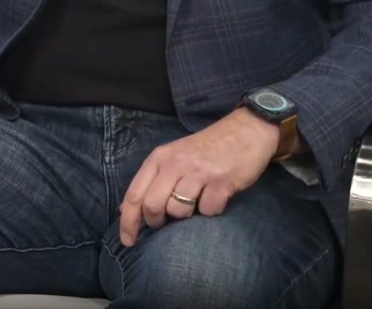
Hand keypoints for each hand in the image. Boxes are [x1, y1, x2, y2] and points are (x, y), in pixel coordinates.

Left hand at [118, 108, 280, 246]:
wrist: (245, 131)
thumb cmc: (205, 149)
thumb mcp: (172, 157)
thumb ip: (151, 180)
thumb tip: (126, 209)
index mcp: (159, 158)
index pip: (134, 194)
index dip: (128, 222)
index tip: (127, 241)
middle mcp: (174, 164)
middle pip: (152, 205)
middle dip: (156, 222)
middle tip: (165, 223)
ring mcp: (198, 172)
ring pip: (178, 210)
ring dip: (185, 217)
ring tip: (195, 204)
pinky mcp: (222, 181)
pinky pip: (208, 210)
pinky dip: (210, 212)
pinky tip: (215, 200)